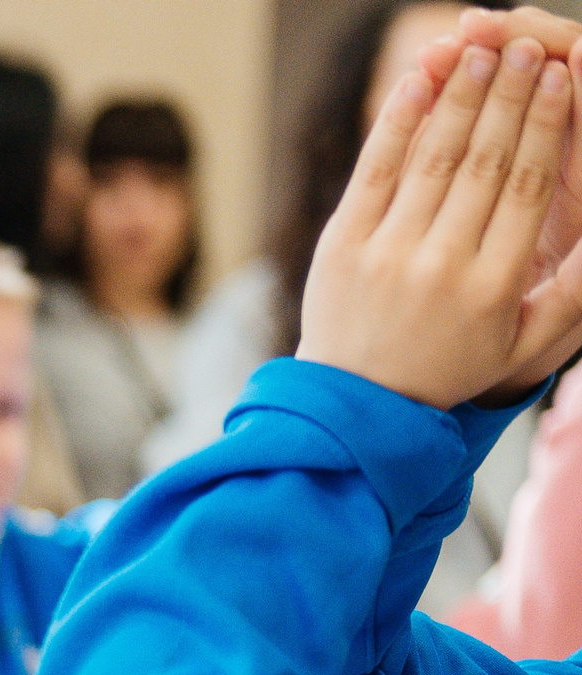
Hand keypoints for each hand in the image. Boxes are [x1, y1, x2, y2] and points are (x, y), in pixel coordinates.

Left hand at [298, 35, 581, 407]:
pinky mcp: (341, 247)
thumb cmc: (450, 366)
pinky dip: (397, 121)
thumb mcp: (524, 344)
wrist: (356, 404)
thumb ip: (576, 293)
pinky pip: (374, 171)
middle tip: (528, 46)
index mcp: (494, 284)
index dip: (546, 125)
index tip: (562, 77)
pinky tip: (418, 79)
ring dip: (460, 97)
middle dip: (510, 97)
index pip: (527, 188)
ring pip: (433, 159)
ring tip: (482, 49)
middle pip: (486, 162)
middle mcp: (442, 265)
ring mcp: (387, 253)